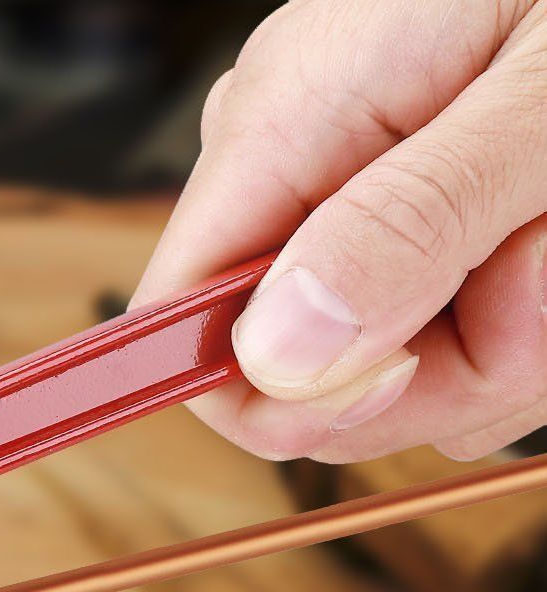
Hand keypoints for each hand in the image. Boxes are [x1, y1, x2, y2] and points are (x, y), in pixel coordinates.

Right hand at [135, 0, 546, 463]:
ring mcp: (357, 191)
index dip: (270, 395)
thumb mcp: (542, 96)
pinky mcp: (416, 210)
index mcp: (286, 119)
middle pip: (300, 371)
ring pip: (392, 367)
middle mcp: (299, 164)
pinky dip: (525, 315)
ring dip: (510, 341)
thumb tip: (277, 354)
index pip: (180, 323)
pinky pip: (444, 331)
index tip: (399, 377)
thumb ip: (411, 223)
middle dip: (445, 366)